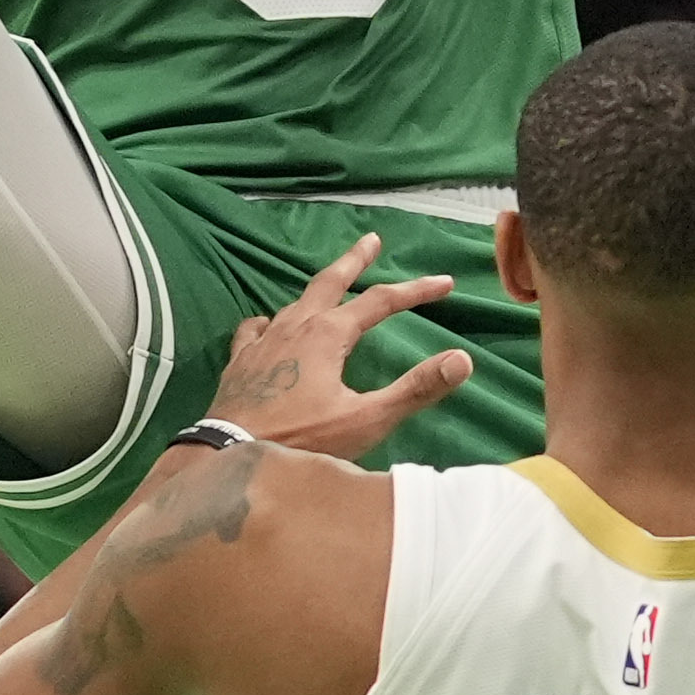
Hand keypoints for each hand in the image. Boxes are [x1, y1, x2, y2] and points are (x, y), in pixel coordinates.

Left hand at [200, 234, 472, 460]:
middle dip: (354, 260)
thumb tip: (462, 359)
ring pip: (294, 303)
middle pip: (330, 282)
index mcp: (329, 334)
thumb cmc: (304, 439)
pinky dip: (269, 321)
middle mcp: (295, 326)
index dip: (416, 291)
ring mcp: (263, 341)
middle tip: (370, 240)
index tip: (445, 284)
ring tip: (327, 287)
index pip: (381, 301)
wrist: (232, 455)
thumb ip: (415, 389)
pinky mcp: (240, 361)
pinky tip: (268, 324)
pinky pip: (256, 328)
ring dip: (317, 291)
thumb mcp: (367, 419)